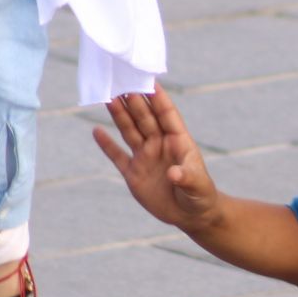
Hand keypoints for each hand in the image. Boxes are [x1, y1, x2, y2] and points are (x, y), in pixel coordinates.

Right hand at [93, 82, 217, 232]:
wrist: (192, 216)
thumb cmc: (201, 196)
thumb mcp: (198, 187)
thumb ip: (187, 178)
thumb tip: (174, 174)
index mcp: (178, 141)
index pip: (167, 115)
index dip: (159, 98)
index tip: (149, 80)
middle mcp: (160, 144)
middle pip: (145, 118)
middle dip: (134, 101)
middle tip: (122, 82)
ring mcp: (145, 157)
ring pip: (129, 131)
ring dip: (119, 115)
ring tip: (108, 97)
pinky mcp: (133, 173)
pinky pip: (117, 155)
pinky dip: (106, 144)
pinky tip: (96, 130)